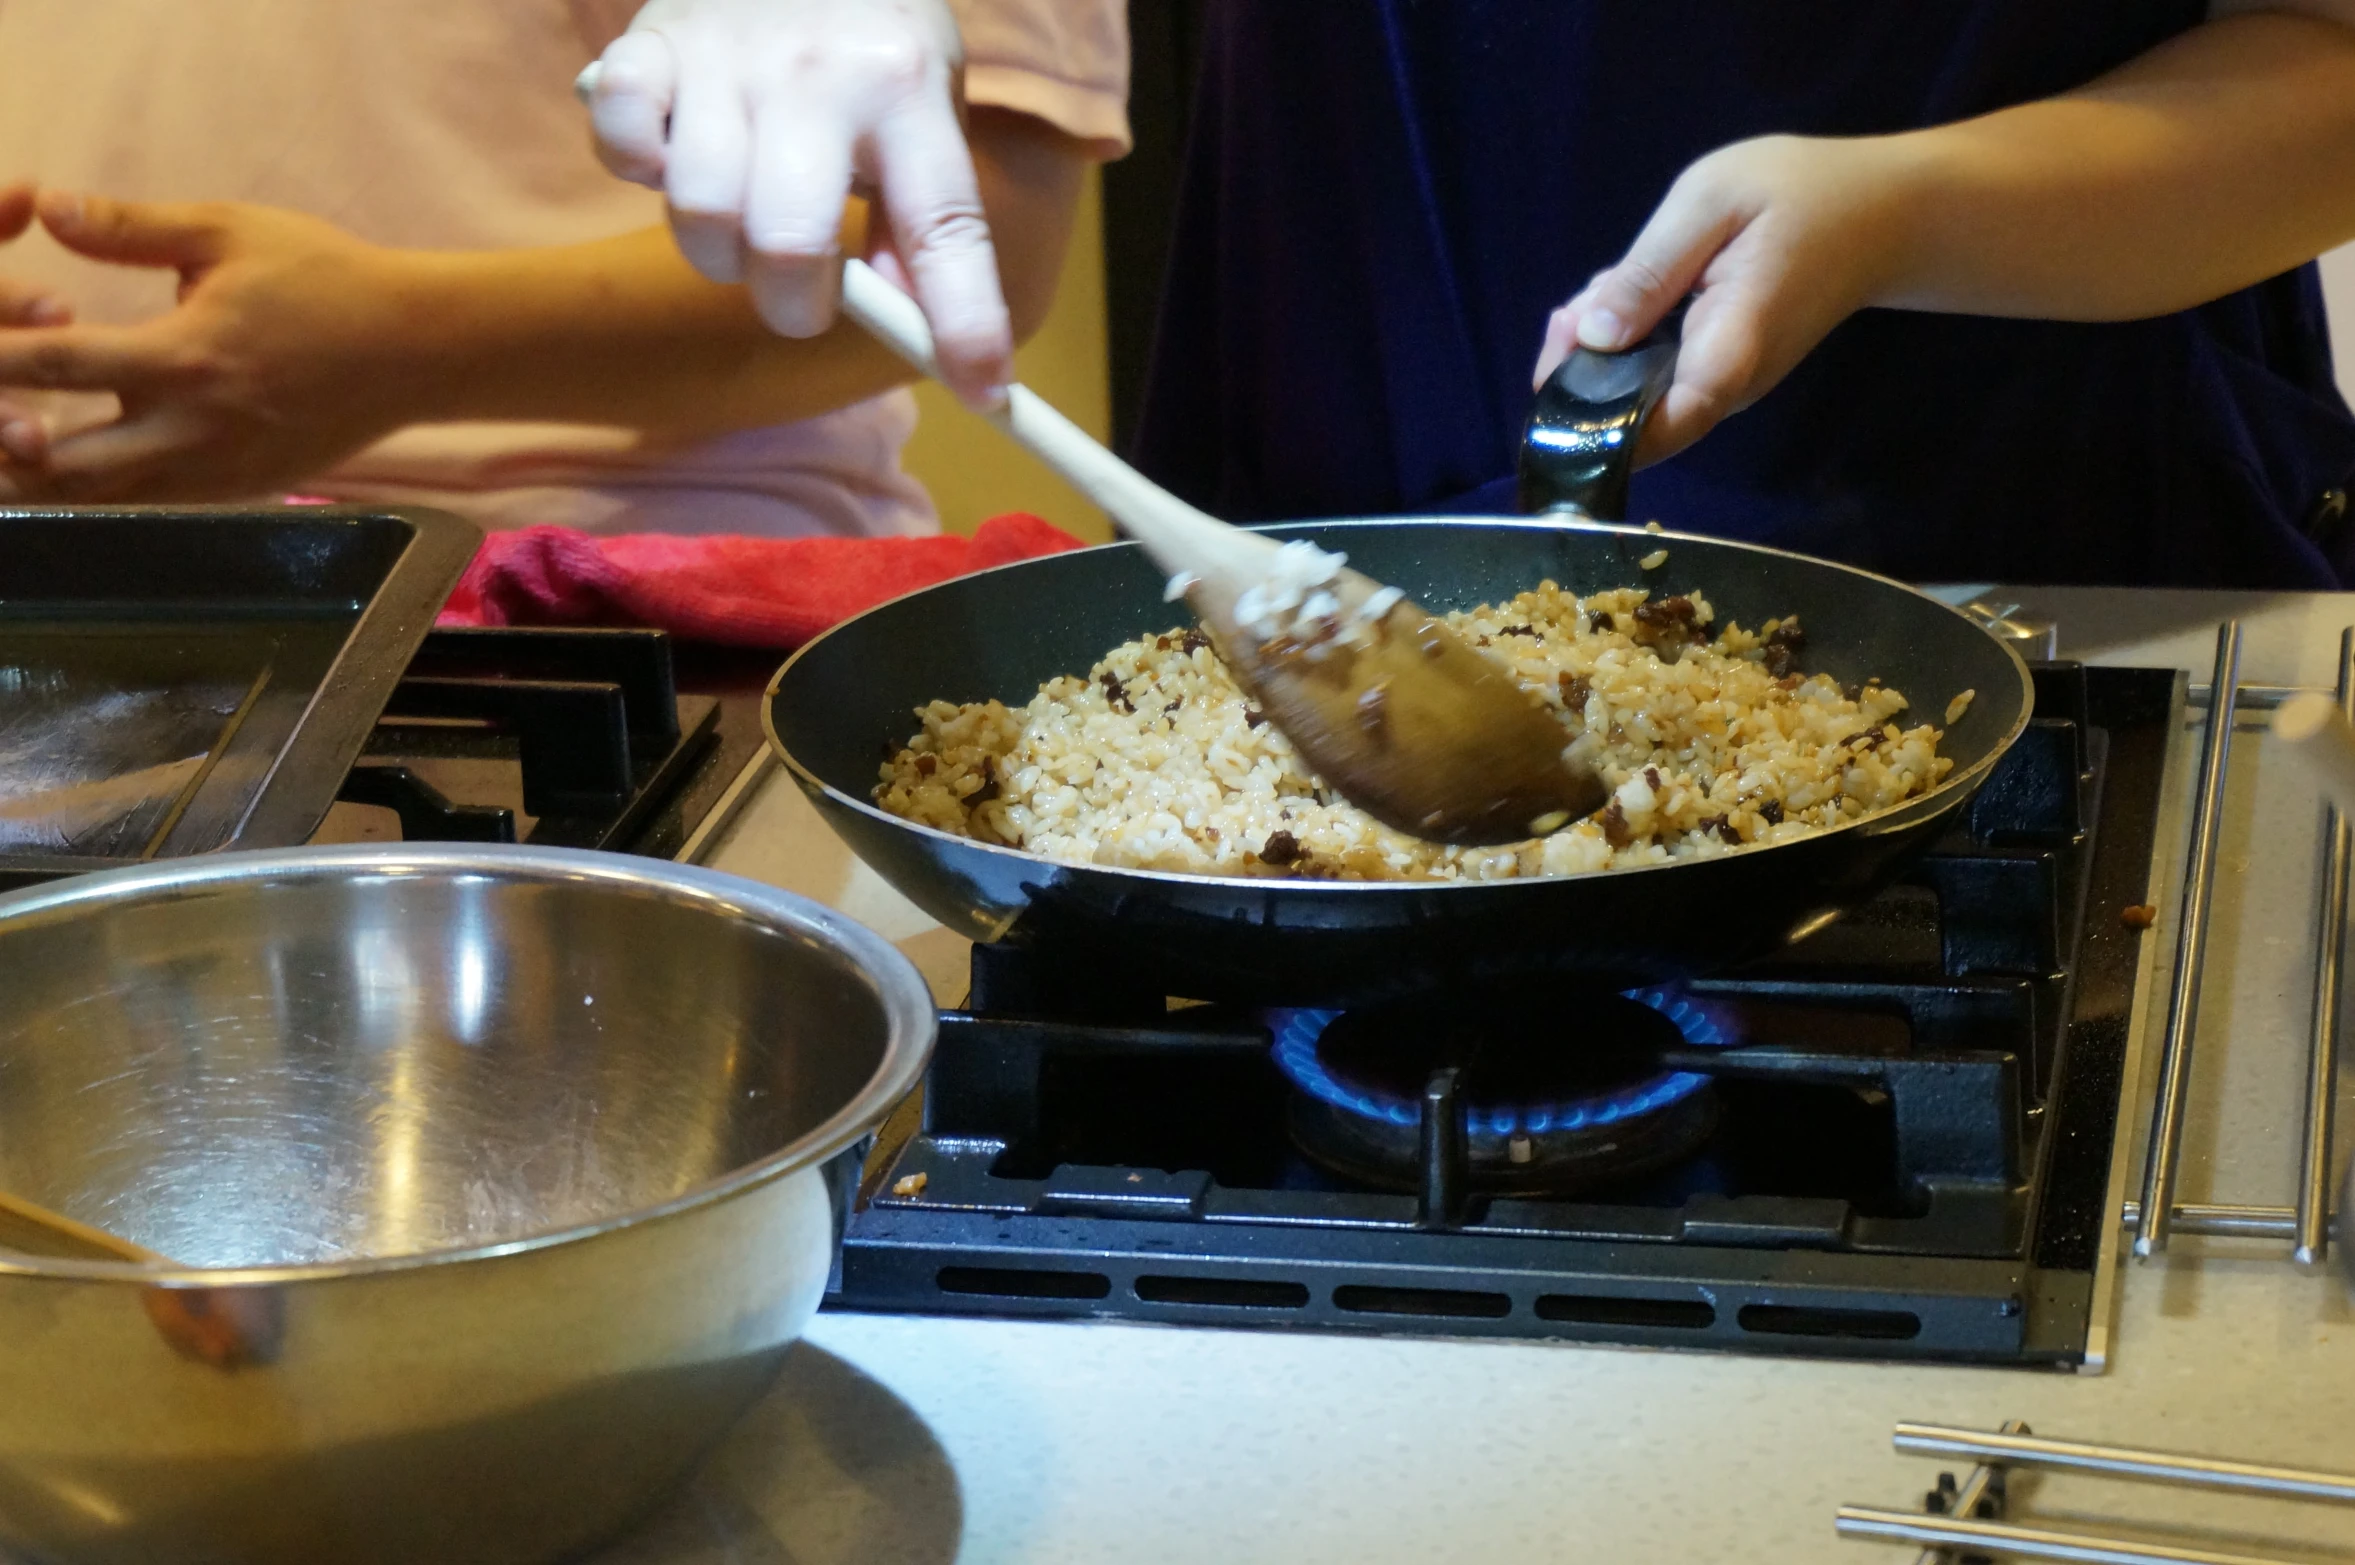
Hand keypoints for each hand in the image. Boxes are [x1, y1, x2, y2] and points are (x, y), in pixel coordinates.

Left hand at [0, 192, 428, 502]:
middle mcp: (193, 430)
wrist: (418, 351)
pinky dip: (96, 491)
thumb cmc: (329, 281)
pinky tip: (64, 470)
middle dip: (5, 448)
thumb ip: (134, 227)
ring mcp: (216, 471)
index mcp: (184, 359)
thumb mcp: (232, 233)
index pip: (54, 365)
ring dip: (38, 483)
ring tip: (4, 458)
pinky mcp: (237, 487)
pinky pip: (147, 502)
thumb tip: (50, 207)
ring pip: (99, 500)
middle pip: (60, 466)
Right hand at [583, 0, 1012, 406]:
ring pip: (703, 215)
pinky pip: (625, 151)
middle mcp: (817, 76)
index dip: (965, 323)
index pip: (947, 229)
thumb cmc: (868, 41)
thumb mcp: (925, 110)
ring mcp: (724, 59)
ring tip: (745, 222)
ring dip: (721, 253)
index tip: (985, 393)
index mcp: (907, 91)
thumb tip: (916, 326)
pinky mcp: (648, 48)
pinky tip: (678, 157)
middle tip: (806, 294)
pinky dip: (641, 174)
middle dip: (796, 304)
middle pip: (789, 244)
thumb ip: (918, 216)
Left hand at [1532, 135, 1920, 465]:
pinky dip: (1624, 342)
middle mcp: (1727, 387)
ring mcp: (1722, 386)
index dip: (1600, 425)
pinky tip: (1625, 293)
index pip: (1666, 423)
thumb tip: (1591, 336)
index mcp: (1731, 347)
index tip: (1555, 388)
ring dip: (1598, 354)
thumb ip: (1650, 269)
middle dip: (1580, 376)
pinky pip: (1654, 375)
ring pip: (1636, 395)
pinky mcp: (1716, 374)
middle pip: (1635, 418)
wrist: (1878, 215)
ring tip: (1602, 288)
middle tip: (1565, 313)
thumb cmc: (1800, 195)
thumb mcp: (1712, 201)